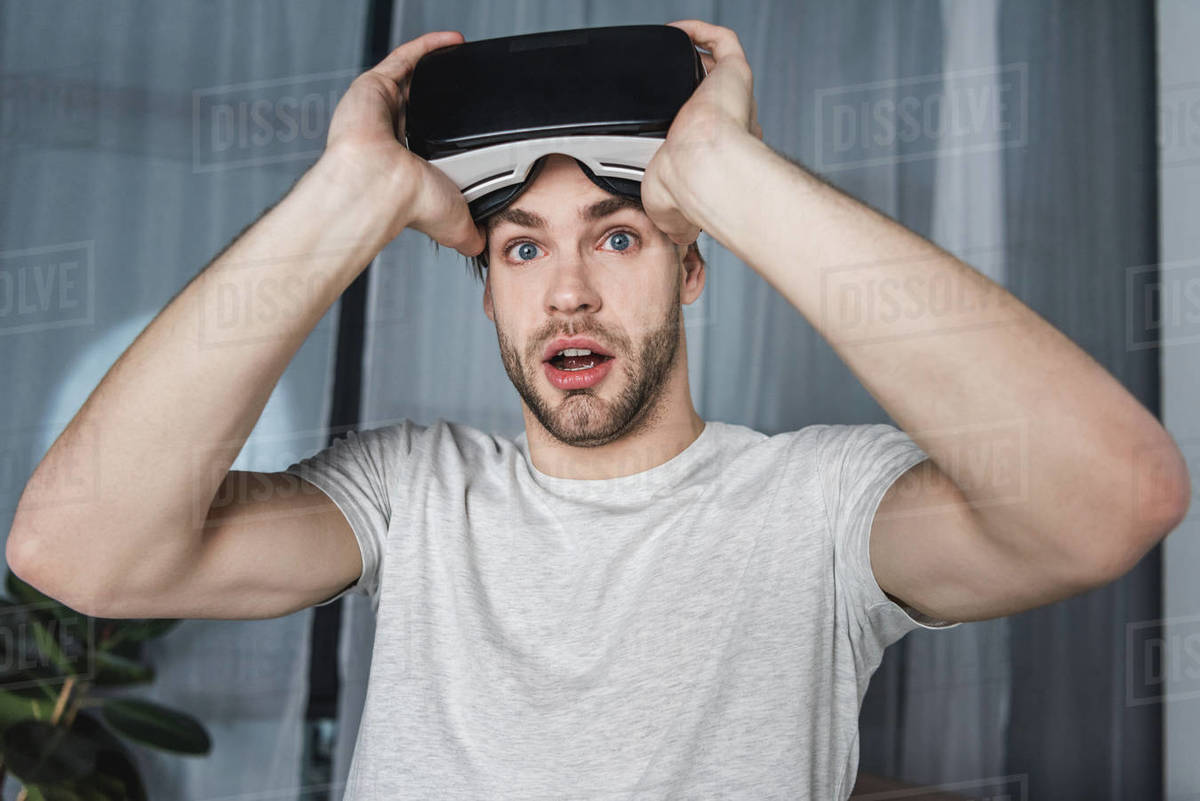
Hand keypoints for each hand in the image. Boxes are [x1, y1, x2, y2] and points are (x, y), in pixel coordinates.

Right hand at [321, 31, 484, 256]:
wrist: (379, 187)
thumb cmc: (407, 203)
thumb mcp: (456, 221)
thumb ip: (471, 232)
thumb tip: (482, 248)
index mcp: (407, 165)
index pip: (431, 140)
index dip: (452, 130)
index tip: (474, 123)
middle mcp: (391, 137)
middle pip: (421, 107)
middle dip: (444, 97)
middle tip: (473, 88)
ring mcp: (380, 110)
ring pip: (411, 80)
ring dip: (436, 68)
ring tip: (462, 59)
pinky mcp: (373, 87)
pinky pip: (404, 59)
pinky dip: (428, 47)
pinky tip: (453, 42)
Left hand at [640, 20, 762, 245]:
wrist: (702, 167)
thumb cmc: (691, 190)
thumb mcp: (670, 214)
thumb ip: (671, 221)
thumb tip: (680, 237)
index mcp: (718, 155)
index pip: (707, 136)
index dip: (686, 130)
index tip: (665, 132)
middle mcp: (731, 124)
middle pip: (710, 102)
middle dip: (690, 96)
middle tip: (661, 96)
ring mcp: (733, 98)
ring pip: (716, 71)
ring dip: (693, 62)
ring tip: (668, 60)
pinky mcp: (735, 73)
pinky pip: (722, 41)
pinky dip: (700, 32)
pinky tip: (675, 32)